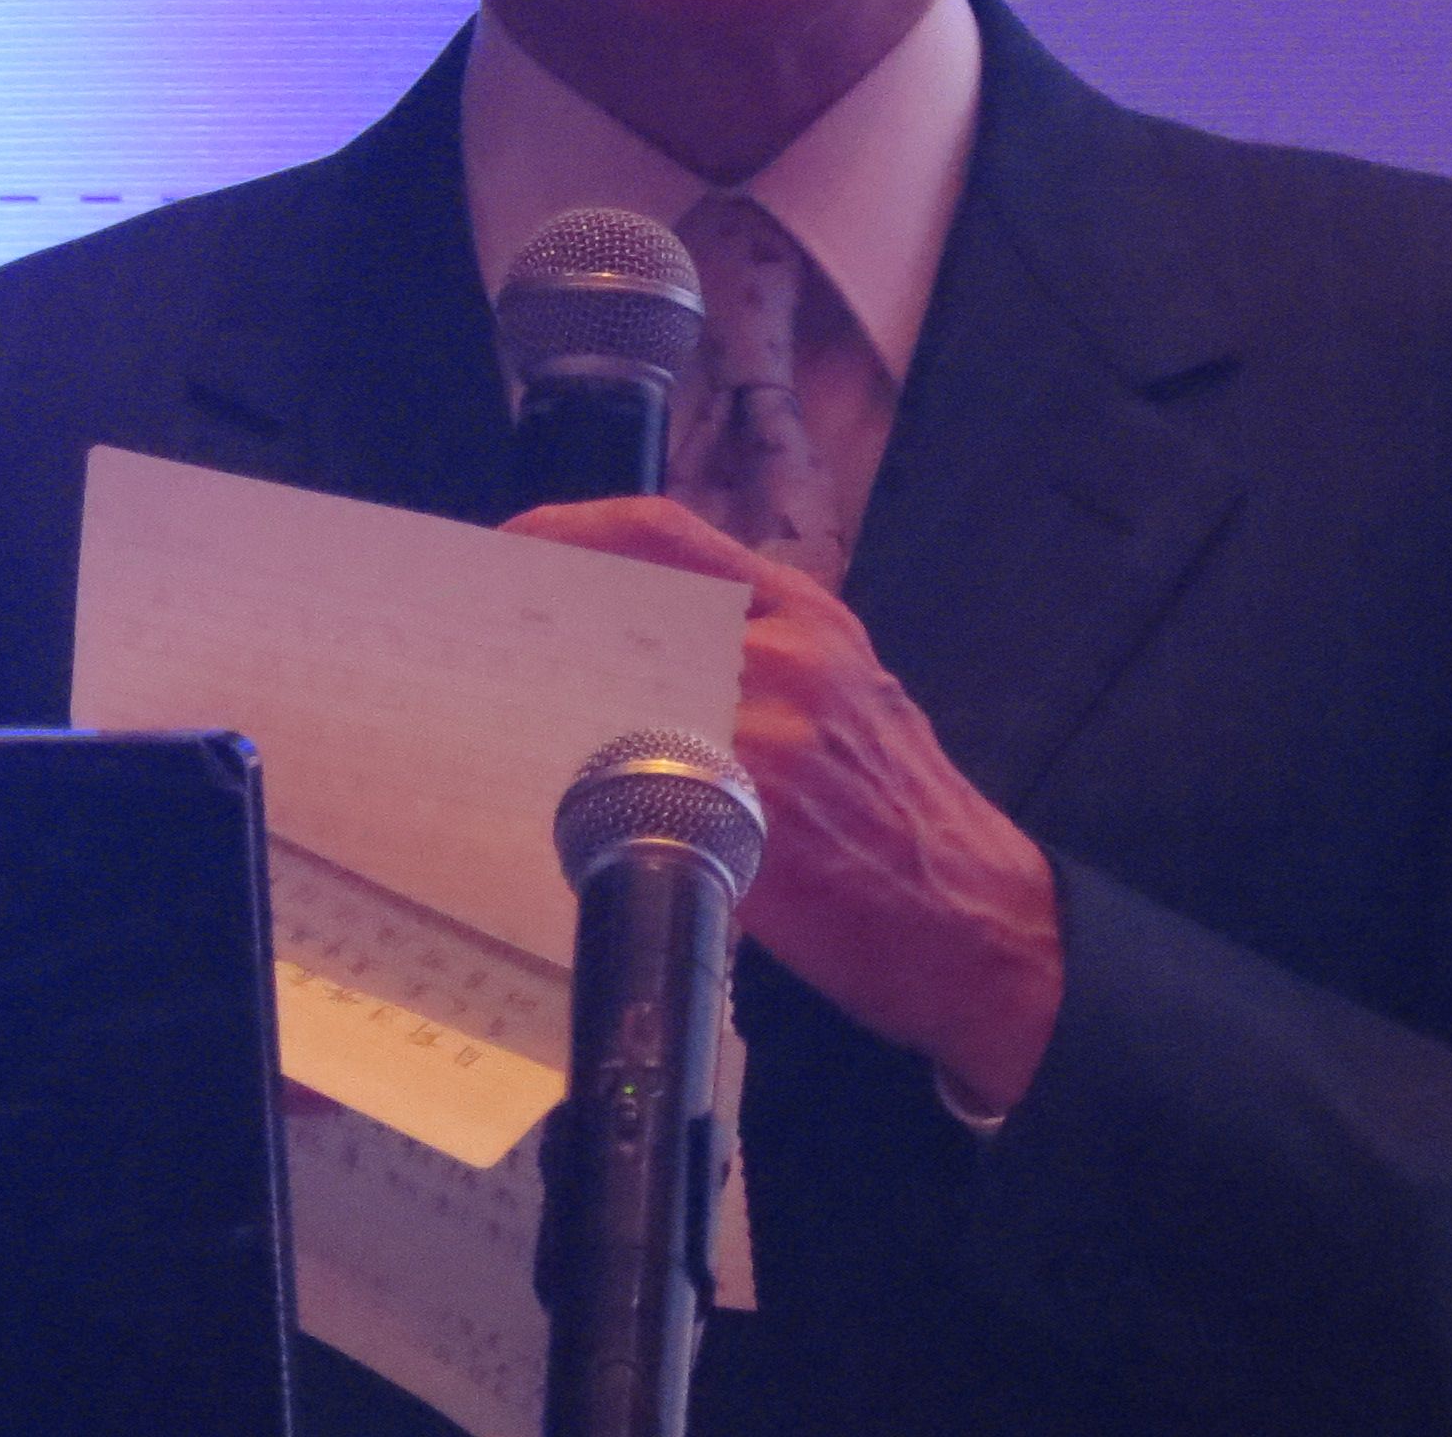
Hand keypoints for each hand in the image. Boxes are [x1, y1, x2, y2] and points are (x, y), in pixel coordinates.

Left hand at [504, 496, 1062, 1120]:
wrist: (978, 921)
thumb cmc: (895, 810)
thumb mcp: (840, 691)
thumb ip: (747, 652)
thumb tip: (617, 642)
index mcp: (803, 614)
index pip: (665, 536)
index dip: (567, 530)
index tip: (505, 546)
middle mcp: (786, 656)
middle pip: (620, 611)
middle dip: (536, 624)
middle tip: (473, 644)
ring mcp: (772, 736)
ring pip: (615, 699)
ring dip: (545, 712)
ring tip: (494, 726)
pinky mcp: (758, 820)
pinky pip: (640, 792)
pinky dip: (584, 794)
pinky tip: (552, 809)